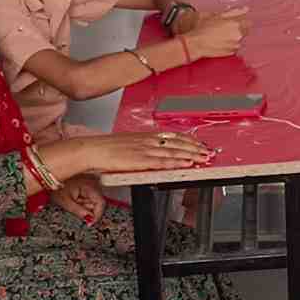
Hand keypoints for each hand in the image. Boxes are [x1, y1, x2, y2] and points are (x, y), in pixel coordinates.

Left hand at [53, 176, 106, 225]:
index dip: (97, 215)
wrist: (50, 179)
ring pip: (93, 202)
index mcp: (90, 186)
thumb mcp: (66, 202)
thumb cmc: (57, 187)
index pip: (101, 203)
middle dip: (87, 210)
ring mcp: (92, 185)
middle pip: (97, 203)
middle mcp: (94, 184)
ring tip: (73, 202)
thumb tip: (90, 220)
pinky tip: (76, 200)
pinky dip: (83, 202)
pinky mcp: (89, 187)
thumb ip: (79, 211)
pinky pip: (90, 199)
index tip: (90, 223)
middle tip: (76, 209)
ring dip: (85, 206)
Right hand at [92, 131, 213, 172]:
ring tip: (204, 158)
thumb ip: (143, 147)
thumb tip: (155, 150)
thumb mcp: (128, 144)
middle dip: (195, 148)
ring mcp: (144, 150)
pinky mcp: (140, 160)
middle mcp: (147, 141)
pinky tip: (186, 164)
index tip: (200, 143)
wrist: (91, 150)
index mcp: (145, 136)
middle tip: (209, 152)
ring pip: (173, 152)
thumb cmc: (105, 149)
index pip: (173, 136)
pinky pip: (162, 162)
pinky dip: (176, 163)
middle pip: (177, 143)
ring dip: (191, 155)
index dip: (189, 140)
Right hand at [183, 7, 250, 58]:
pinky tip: (220, 42)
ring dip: (233, 37)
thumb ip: (235, 12)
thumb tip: (246, 9)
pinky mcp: (232, 53)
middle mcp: (239, 36)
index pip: (249, 23)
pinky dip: (230, 44)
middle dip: (238, 29)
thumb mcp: (218, 16)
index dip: (241, 22)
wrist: (197, 44)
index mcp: (237, 25)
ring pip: (239, 39)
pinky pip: (234, 47)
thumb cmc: (205, 28)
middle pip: (245, 31)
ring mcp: (236, 45)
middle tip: (224, 29)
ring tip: (220, 36)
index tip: (234, 22)